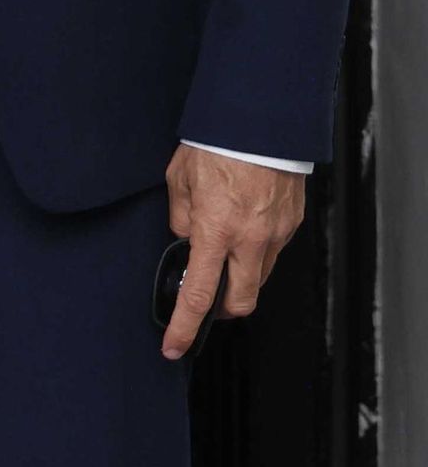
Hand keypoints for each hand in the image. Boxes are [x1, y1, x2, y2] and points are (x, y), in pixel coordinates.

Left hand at [161, 145, 304, 358]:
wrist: (260, 120)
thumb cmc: (216, 143)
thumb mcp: (179, 178)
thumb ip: (181, 216)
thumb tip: (184, 239)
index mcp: (215, 230)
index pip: (197, 294)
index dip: (184, 326)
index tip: (174, 346)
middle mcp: (250, 240)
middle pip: (239, 302)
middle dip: (221, 309)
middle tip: (205, 297)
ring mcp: (276, 235)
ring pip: (258, 279)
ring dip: (239, 277)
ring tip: (222, 250)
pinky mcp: (292, 224)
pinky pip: (273, 252)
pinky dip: (256, 251)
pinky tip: (244, 227)